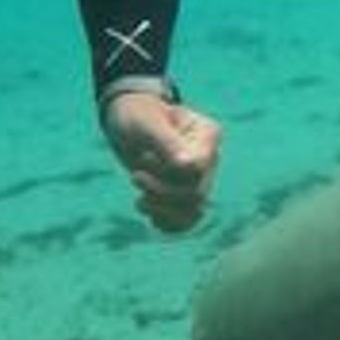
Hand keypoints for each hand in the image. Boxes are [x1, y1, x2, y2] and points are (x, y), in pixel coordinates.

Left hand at [102, 88, 223, 235]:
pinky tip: (149, 214)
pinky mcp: (188, 194)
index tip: (144, 158)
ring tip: (140, 202)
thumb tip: (188, 166)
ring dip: (162, 211)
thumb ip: (166, 142)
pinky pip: (188, 221)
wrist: (129, 123)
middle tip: (135, 176)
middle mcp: (210, 158)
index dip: (170, 171)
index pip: (199, 166)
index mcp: (207, 133)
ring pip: (193, 211)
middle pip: (196, 192)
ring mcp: (202, 178)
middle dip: (160, 191)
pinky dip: (167, 223)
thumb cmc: (137, 116)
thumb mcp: (146, 123)